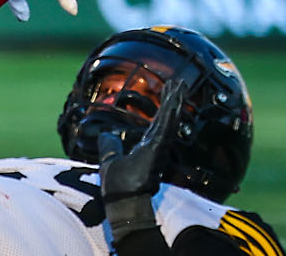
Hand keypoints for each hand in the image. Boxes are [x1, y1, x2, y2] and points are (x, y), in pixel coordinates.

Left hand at [98, 79, 186, 202]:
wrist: (122, 203)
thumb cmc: (119, 188)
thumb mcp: (111, 160)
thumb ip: (110, 146)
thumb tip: (105, 133)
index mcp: (147, 148)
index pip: (158, 123)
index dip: (165, 108)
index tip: (170, 92)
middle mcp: (156, 147)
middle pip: (167, 118)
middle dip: (173, 100)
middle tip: (180, 82)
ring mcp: (158, 148)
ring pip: (169, 121)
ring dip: (174, 103)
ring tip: (180, 86)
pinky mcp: (157, 151)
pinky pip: (165, 129)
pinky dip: (170, 116)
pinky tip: (175, 103)